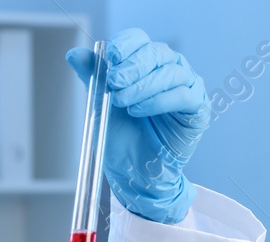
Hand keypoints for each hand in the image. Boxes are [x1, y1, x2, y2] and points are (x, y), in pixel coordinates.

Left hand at [65, 28, 209, 224]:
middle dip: (133, 68)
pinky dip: (159, 101)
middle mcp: (168, 68)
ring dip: (143, 86)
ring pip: (170, 72)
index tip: (112, 58)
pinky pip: (183, 95)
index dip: (126, 46)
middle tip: (114, 85)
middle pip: (156, 52)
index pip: (139, 40)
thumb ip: (92, 77)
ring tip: (123, 104)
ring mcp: (186, 86)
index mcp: (145, 63)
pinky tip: (139, 111)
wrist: (134, 172)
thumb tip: (73, 54)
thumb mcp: (100, 104)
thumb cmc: (121, 138)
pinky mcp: (197, 107)